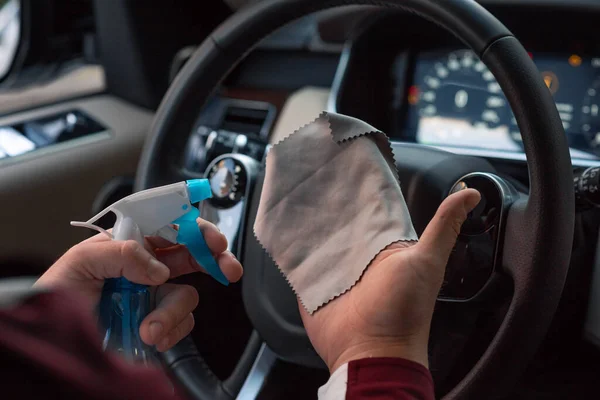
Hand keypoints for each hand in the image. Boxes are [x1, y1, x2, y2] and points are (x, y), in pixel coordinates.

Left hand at [35, 218, 242, 351]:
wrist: (53, 338)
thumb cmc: (57, 294)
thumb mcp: (81, 262)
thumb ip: (120, 253)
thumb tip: (159, 267)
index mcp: (131, 244)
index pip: (170, 226)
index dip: (195, 228)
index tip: (212, 239)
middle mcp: (147, 267)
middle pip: (191, 254)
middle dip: (214, 259)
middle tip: (228, 268)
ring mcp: (154, 297)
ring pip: (187, 294)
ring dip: (173, 313)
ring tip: (148, 329)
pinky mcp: (158, 323)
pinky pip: (182, 324)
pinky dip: (171, 332)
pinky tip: (151, 337)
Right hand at [299, 189, 480, 371]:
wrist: (370, 352)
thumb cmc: (405, 312)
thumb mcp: (427, 262)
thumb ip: (445, 227)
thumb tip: (472, 194)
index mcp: (386, 247)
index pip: (372, 211)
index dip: (361, 190)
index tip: (349, 163)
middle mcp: (360, 256)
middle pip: (341, 222)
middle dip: (329, 202)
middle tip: (315, 173)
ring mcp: (334, 270)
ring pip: (318, 238)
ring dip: (308, 221)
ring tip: (295, 193)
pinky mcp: (313, 283)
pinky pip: (300, 260)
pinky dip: (292, 245)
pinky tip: (282, 226)